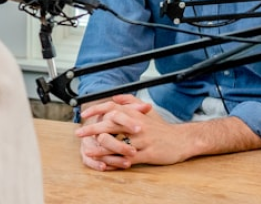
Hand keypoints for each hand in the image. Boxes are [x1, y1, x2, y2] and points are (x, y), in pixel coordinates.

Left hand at [76, 94, 197, 168]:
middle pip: (111, 124)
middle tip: (79, 133)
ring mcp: (143, 140)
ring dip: (101, 148)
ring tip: (88, 151)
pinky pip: (128, 158)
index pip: (112, 107)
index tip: (84, 114)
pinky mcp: (148, 153)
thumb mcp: (146, 111)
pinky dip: (116, 161)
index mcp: (135, 114)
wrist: (181, 140)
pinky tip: (106, 163)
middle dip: (92, 129)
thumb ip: (130, 102)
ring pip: (118, 143)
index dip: (96, 109)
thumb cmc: (161, 127)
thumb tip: (115, 97)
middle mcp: (137, 125)